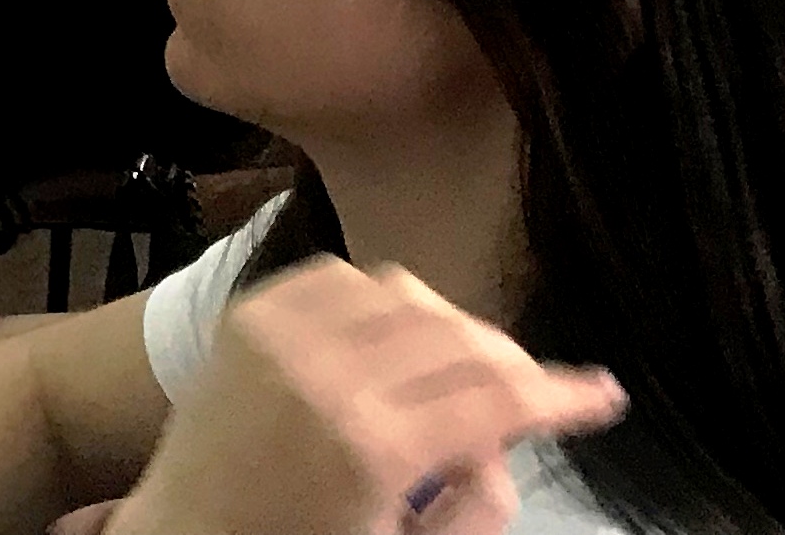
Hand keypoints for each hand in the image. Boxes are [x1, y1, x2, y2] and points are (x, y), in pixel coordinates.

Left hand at [108, 260, 625, 534]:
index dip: (563, 395)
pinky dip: (381, 299)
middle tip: (532, 395)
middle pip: (459, 337)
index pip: (497, 396)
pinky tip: (394, 338)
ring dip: (448, 326)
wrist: (182, 533)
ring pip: (406, 293)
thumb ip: (474, 506)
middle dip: (512, 363)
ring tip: (460, 373)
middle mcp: (326, 372)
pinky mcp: (247, 314)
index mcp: (372, 444)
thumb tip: (506, 444)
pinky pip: (340, 276)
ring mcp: (279, 334)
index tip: (602, 395)